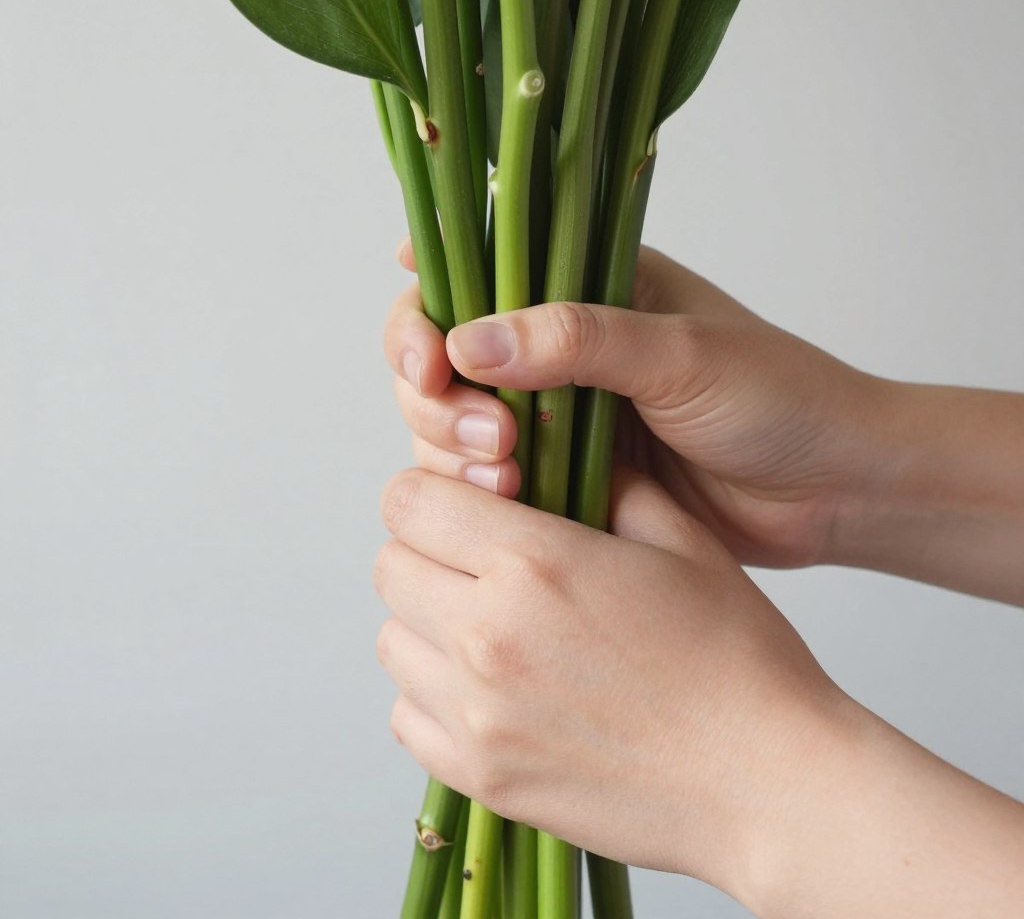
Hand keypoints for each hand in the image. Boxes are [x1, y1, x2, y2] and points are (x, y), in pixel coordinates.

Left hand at [375, 465, 841, 897]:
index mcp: (534, 562)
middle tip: (482, 565)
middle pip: (390, 566)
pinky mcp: (481, 777)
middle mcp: (487, 636)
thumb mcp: (681, 538)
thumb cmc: (736, 658)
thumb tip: (564, 461)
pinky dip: (434, 698)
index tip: (462, 506)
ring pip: (392, 642)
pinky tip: (494, 693)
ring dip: (427, 625)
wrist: (766, 783)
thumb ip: (608, 484)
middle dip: (428, 553)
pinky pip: (407, 717)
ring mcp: (476, 715)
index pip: (408, 500)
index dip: (431, 493)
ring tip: (492, 630)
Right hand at [384, 239, 883, 567]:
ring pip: (457, 422)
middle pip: (446, 355)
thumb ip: (576, 340)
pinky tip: (511, 503)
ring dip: (455, 449)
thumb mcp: (682, 353)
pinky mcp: (567, 470)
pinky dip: (484, 491)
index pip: (473, 274)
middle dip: (438, 397)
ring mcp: (559, 409)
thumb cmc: (779, 397)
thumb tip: (468, 343)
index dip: (426, 312)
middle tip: (490, 438)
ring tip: (507, 476)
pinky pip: (496, 477)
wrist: (833, 488)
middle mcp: (560, 342)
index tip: (428, 360)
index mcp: (587, 282)